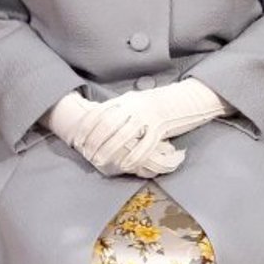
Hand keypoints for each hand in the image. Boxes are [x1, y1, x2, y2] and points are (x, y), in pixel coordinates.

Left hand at [75, 80, 231, 174]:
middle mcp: (134, 106)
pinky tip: (125, 165)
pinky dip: (134, 156)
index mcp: (125, 99)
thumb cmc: (156, 104)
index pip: (99, 112)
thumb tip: (97, 122)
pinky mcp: (161, 128)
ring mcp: (148, 116)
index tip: (77, 141)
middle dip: (94, 142)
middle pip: (107, 125)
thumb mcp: (134, 101)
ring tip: (99, 161)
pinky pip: (145, 144)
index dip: (86, 128)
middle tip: (87, 155)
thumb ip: (118, 110)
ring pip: (123, 135)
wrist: (185, 98)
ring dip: (108, 150)